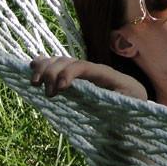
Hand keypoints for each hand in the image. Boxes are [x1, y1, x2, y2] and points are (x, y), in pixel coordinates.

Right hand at [29, 55, 146, 100]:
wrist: (134, 98)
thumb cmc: (132, 104)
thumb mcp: (130, 105)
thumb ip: (120, 103)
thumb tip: (109, 102)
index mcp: (106, 74)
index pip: (84, 66)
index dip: (69, 73)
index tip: (60, 88)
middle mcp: (92, 69)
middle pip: (68, 61)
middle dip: (53, 73)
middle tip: (49, 94)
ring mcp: (83, 71)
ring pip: (60, 60)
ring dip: (44, 68)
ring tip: (34, 83)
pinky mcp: (75, 77)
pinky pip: (57, 65)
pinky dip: (44, 63)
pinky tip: (33, 66)